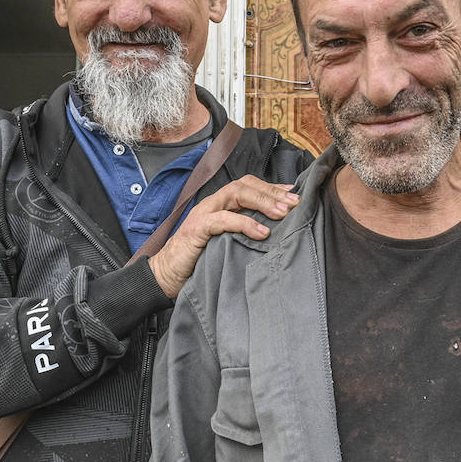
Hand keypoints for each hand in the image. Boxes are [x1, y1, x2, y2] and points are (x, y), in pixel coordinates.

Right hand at [148, 176, 299, 297]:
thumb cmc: (198, 260)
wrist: (166, 276)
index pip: (249, 186)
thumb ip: (244, 232)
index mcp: (220, 205)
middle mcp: (212, 204)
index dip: (272, 188)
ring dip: (262, 202)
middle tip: (294, 204)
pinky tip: (262, 233)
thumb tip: (275, 231)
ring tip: (283, 214)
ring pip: (235, 194)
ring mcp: (203, 213)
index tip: (294, 195)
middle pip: (245, 185)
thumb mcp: (227, 242)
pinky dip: (244, 224)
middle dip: (272, 193)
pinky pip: (223, 220)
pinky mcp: (197, 229)